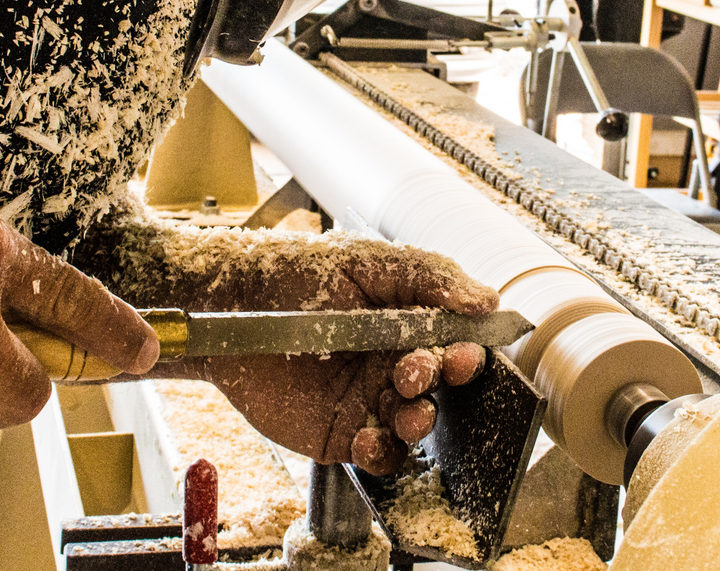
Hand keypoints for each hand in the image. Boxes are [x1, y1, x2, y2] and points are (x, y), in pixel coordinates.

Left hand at [104, 222, 497, 474]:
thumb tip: (488, 299)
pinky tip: (369, 439)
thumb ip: (430, 278)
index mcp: (407, 324)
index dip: (466, 353)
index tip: (464, 352)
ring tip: (406, 410)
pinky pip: (377, 455)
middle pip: (438, 388)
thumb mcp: (369, 262)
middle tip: (416, 371)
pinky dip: (382, 454)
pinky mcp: (339, 433)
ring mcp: (367, 401)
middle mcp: (392, 365)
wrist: (231, 305)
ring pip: (414, 425)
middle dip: (439, 383)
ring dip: (419, 422)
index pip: (454, 344)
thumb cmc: (298, 274)